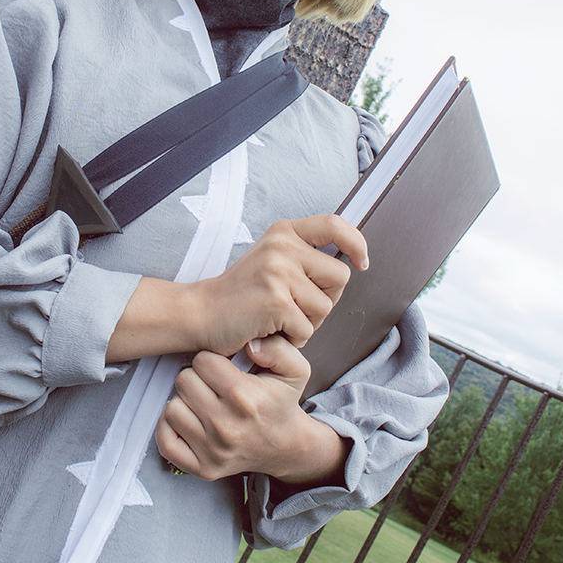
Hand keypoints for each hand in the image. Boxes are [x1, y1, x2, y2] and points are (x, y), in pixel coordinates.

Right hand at [107, 214, 366, 364]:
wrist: (200, 313)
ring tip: (277, 318)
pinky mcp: (277, 301)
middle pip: (340, 276)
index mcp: (283, 233)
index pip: (334, 224)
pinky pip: (307, 329)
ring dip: (307, 323)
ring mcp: (279, 272)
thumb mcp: (271, 261)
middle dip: (325, 298)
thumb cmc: (239, 295)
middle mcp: (282, 247)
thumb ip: (303, 259)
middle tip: (293, 306)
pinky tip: (269, 329)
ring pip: (325, 307)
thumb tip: (349, 263)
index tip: (362, 260)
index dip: (356, 242)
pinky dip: (292, 338)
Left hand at [155, 334, 349, 482]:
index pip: (202, 362)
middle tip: (211, 385)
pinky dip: (172, 429)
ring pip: (172, 409)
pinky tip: (189, 421)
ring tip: (203, 403)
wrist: (285, 446)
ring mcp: (213, 450)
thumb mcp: (295, 370)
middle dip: (196, 378)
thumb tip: (250, 344)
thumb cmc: (281, 404)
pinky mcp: (203, 468)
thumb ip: (278, 348)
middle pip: (184, 382)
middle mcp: (226, 426)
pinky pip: (166, 442)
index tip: (221, 369)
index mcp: (245, 398)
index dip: (211, 360)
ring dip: (184, 402)